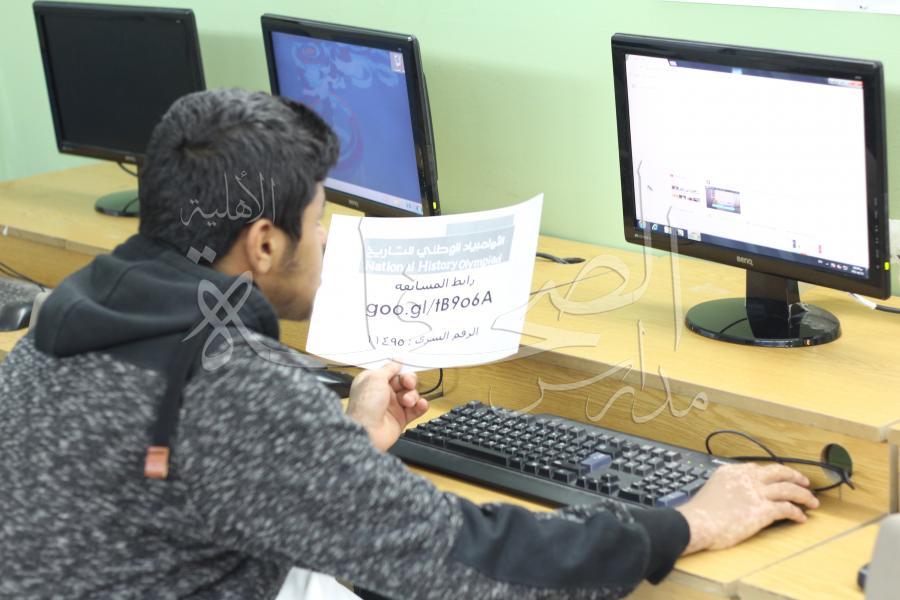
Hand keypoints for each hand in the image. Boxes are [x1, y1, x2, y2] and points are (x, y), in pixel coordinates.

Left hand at [346, 361, 427, 451]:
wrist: (367, 432)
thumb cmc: (365, 405)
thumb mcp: (375, 378)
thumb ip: (389, 368)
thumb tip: (398, 359)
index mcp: (373, 381)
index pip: (391, 371)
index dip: (400, 369)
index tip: (406, 367)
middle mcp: (383, 393)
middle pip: (404, 382)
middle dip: (409, 381)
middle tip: (408, 384)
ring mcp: (392, 406)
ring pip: (411, 395)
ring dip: (412, 396)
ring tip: (407, 402)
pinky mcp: (401, 419)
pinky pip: (416, 409)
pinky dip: (421, 406)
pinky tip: (421, 404)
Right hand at [676, 463, 819, 553]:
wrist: (697, 523)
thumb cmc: (700, 513)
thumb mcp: (712, 490)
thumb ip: (726, 488)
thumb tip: (734, 496)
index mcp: (732, 471)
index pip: (758, 468)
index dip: (773, 473)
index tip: (778, 477)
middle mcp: (747, 478)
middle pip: (779, 472)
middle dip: (795, 476)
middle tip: (804, 482)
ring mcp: (756, 493)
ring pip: (789, 489)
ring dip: (803, 495)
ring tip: (812, 501)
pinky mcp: (763, 510)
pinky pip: (787, 509)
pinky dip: (797, 513)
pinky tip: (801, 518)